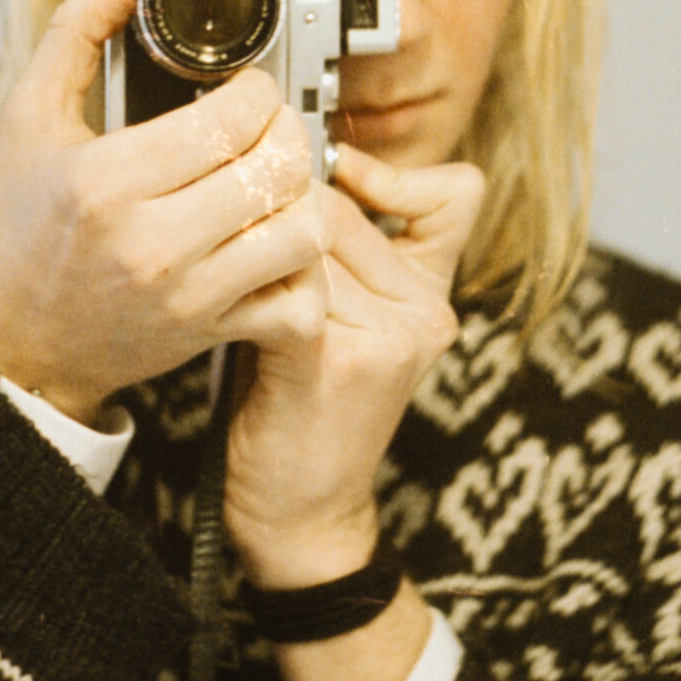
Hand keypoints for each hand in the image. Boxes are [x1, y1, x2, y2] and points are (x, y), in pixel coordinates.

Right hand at [0, 0, 328, 421]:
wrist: (16, 343)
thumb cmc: (21, 231)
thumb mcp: (28, 119)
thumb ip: (77, 31)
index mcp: (106, 180)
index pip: (232, 116)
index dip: (256, 89)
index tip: (243, 90)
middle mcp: (152, 240)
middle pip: (278, 165)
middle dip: (287, 132)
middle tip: (267, 129)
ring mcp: (188, 293)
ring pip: (302, 229)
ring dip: (302, 198)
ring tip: (274, 184)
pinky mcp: (212, 332)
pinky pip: (298, 300)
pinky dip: (304, 271)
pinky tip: (275, 247)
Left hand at [224, 142, 484, 587]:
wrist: (302, 514)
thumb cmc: (304, 407)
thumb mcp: (348, 320)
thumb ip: (347, 254)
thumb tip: (286, 166)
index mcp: (431, 294)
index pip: (455, 192)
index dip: (397, 175)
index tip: (338, 178)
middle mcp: (423, 311)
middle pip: (343, 208)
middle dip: (281, 215)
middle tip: (238, 239)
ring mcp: (390, 337)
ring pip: (306, 242)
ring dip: (254, 254)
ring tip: (227, 281)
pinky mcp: (339, 360)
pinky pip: (287, 287)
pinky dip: (246, 290)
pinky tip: (225, 310)